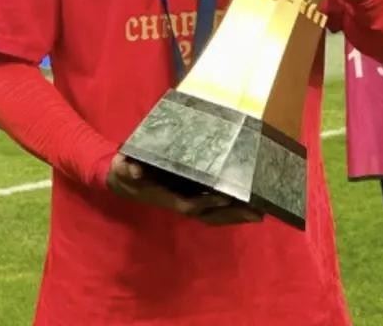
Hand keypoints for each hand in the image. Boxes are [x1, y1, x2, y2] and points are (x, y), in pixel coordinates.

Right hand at [106, 154, 263, 225]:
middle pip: (210, 215)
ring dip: (236, 214)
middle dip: (233, 215)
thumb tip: (134, 171)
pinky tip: (248, 202)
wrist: (123, 179)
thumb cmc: (125, 171)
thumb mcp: (122, 167)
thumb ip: (126, 169)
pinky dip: (230, 207)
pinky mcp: (192, 194)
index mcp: (167, 197)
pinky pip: (214, 206)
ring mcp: (188, 200)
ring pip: (215, 214)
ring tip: (261, 210)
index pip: (191, 204)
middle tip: (259, 212)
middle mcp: (181, 202)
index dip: (208, 202)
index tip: (226, 195)